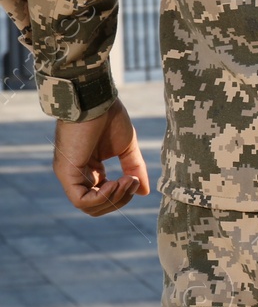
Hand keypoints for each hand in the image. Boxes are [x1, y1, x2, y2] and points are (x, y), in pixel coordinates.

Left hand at [53, 99, 149, 216]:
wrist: (95, 100)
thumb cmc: (108, 117)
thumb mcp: (126, 147)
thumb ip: (134, 168)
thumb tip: (143, 192)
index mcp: (89, 168)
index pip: (103, 197)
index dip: (122, 195)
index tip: (136, 179)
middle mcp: (76, 174)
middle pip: (96, 206)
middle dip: (120, 200)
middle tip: (133, 182)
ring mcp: (69, 174)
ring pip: (89, 207)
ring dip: (114, 198)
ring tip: (127, 180)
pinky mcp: (66, 172)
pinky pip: (81, 200)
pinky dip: (102, 197)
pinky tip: (116, 182)